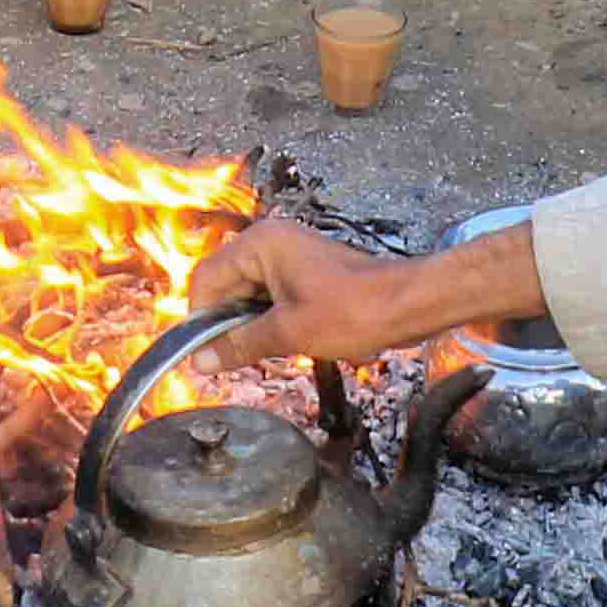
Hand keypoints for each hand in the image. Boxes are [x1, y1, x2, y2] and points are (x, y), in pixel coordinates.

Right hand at [180, 213, 526, 370]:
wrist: (406, 305)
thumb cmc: (351, 312)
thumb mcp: (288, 333)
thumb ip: (238, 345)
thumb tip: (199, 362)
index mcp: (260, 245)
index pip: (206, 278)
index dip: (199, 318)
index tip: (200, 353)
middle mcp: (270, 243)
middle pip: (226, 286)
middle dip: (227, 323)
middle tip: (232, 359)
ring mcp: (289, 256)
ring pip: (249, 295)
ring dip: (250, 326)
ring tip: (264, 352)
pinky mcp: (305, 273)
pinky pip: (272, 297)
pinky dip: (271, 321)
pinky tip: (283, 343)